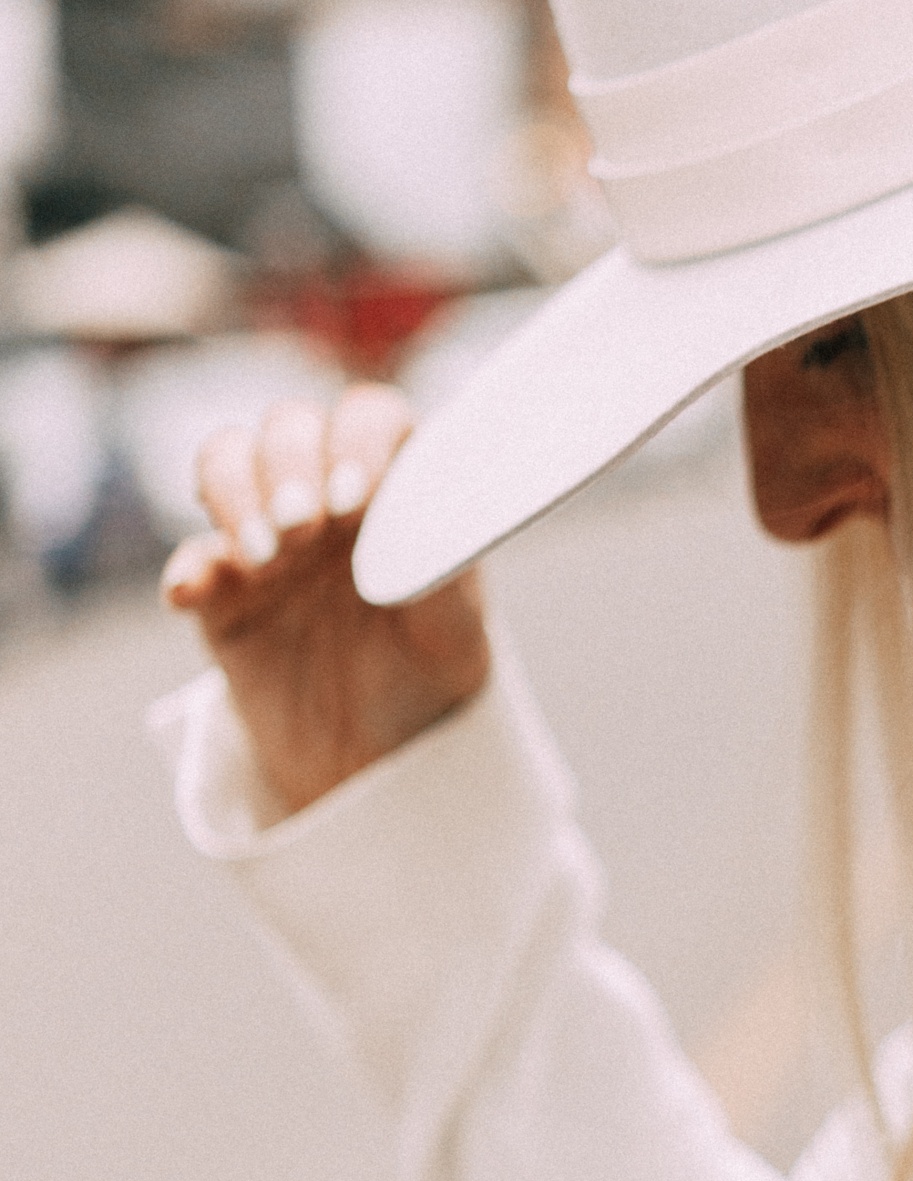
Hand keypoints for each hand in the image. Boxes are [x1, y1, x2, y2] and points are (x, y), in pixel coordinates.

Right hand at [163, 385, 490, 816]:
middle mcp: (327, 493)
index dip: (358, 441)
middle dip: (288, 465)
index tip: (356, 499)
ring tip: (265, 557)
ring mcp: (268, 535)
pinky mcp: (220, 592)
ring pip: (226, 462)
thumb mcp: (457, 630)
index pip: (371, 419)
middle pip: (288, 427)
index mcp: (394, 486)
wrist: (377, 760)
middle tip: (303, 528)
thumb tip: (415, 520)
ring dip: (234, 494)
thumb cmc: (429, 676)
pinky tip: (193, 593)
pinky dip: (188, 568)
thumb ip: (439, 567)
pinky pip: (189, 559)